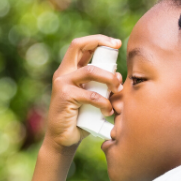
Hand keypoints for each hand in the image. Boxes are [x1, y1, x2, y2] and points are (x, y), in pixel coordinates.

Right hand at [44, 35, 123, 153]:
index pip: (81, 46)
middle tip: (117, 49)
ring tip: (118, 88)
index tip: (116, 43)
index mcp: (69, 71)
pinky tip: (108, 111)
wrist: (63, 140)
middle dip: (100, 43)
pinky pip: (90, 95)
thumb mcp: (92, 98)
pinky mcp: (65, 97)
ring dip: (109, 78)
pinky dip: (103, 102)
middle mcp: (63, 73)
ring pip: (90, 71)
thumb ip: (101, 86)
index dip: (98, 39)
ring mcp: (62, 83)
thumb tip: (119, 76)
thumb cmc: (80, 119)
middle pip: (78, 46)